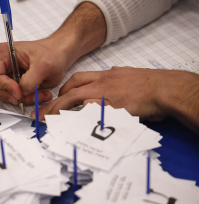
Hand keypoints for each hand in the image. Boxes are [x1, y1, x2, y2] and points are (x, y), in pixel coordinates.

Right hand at [0, 39, 69, 104]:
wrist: (59, 54)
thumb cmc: (52, 53)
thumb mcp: (44, 66)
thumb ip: (29, 81)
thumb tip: (19, 93)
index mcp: (1, 53)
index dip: (4, 87)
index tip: (19, 92)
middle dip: (6, 94)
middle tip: (21, 96)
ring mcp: (2, 72)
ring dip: (18, 98)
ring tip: (36, 94)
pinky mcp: (9, 81)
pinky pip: (9, 96)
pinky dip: (22, 98)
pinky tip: (36, 93)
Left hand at [34, 67, 198, 132]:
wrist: (164, 88)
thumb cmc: (149, 84)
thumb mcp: (127, 75)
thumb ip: (115, 77)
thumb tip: (108, 77)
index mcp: (105, 76)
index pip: (77, 79)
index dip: (64, 89)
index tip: (56, 97)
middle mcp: (102, 83)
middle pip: (71, 90)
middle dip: (54, 102)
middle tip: (41, 114)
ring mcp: (105, 95)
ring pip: (75, 100)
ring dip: (59, 110)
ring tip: (47, 121)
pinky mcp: (110, 107)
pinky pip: (88, 113)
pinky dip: (77, 119)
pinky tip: (68, 127)